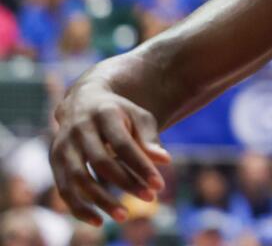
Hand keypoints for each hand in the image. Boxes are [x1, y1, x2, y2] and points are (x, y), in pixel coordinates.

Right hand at [50, 81, 171, 225]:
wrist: (81, 102)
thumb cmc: (119, 113)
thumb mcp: (138, 117)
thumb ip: (149, 138)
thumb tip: (165, 161)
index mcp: (104, 114)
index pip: (123, 144)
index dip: (141, 166)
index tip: (159, 185)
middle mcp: (80, 129)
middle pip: (102, 162)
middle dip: (126, 183)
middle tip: (150, 198)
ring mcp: (63, 145)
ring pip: (79, 179)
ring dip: (101, 200)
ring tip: (124, 215)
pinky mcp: (54, 160)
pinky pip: (63, 189)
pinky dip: (78, 208)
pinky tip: (98, 221)